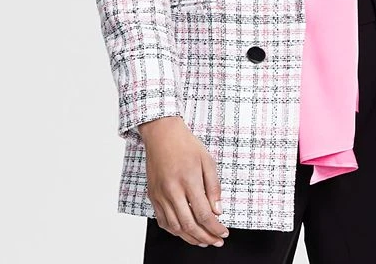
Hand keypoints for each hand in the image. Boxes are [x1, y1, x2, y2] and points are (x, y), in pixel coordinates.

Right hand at [139, 116, 229, 247]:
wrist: (162, 133)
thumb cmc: (185, 144)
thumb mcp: (207, 160)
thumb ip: (214, 187)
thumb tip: (218, 210)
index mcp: (189, 179)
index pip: (204, 213)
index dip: (215, 227)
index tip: (223, 232)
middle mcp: (172, 190)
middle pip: (189, 225)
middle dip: (205, 237)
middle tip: (216, 241)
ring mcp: (160, 194)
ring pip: (175, 227)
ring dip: (190, 238)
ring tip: (203, 240)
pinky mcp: (153, 196)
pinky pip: (162, 221)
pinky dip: (174, 231)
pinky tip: (184, 232)